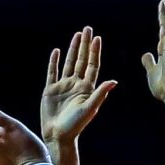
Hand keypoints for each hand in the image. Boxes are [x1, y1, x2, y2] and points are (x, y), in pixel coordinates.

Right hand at [40, 27, 117, 146]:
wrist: (58, 136)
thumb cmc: (75, 125)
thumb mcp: (89, 109)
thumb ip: (100, 94)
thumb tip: (113, 81)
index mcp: (87, 88)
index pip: (92, 65)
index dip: (94, 51)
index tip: (97, 38)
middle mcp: (76, 85)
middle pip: (81, 60)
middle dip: (84, 44)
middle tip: (87, 29)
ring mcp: (63, 86)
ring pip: (68, 63)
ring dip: (72, 49)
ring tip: (76, 35)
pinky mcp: (51, 90)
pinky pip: (52, 72)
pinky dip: (54, 61)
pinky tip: (56, 51)